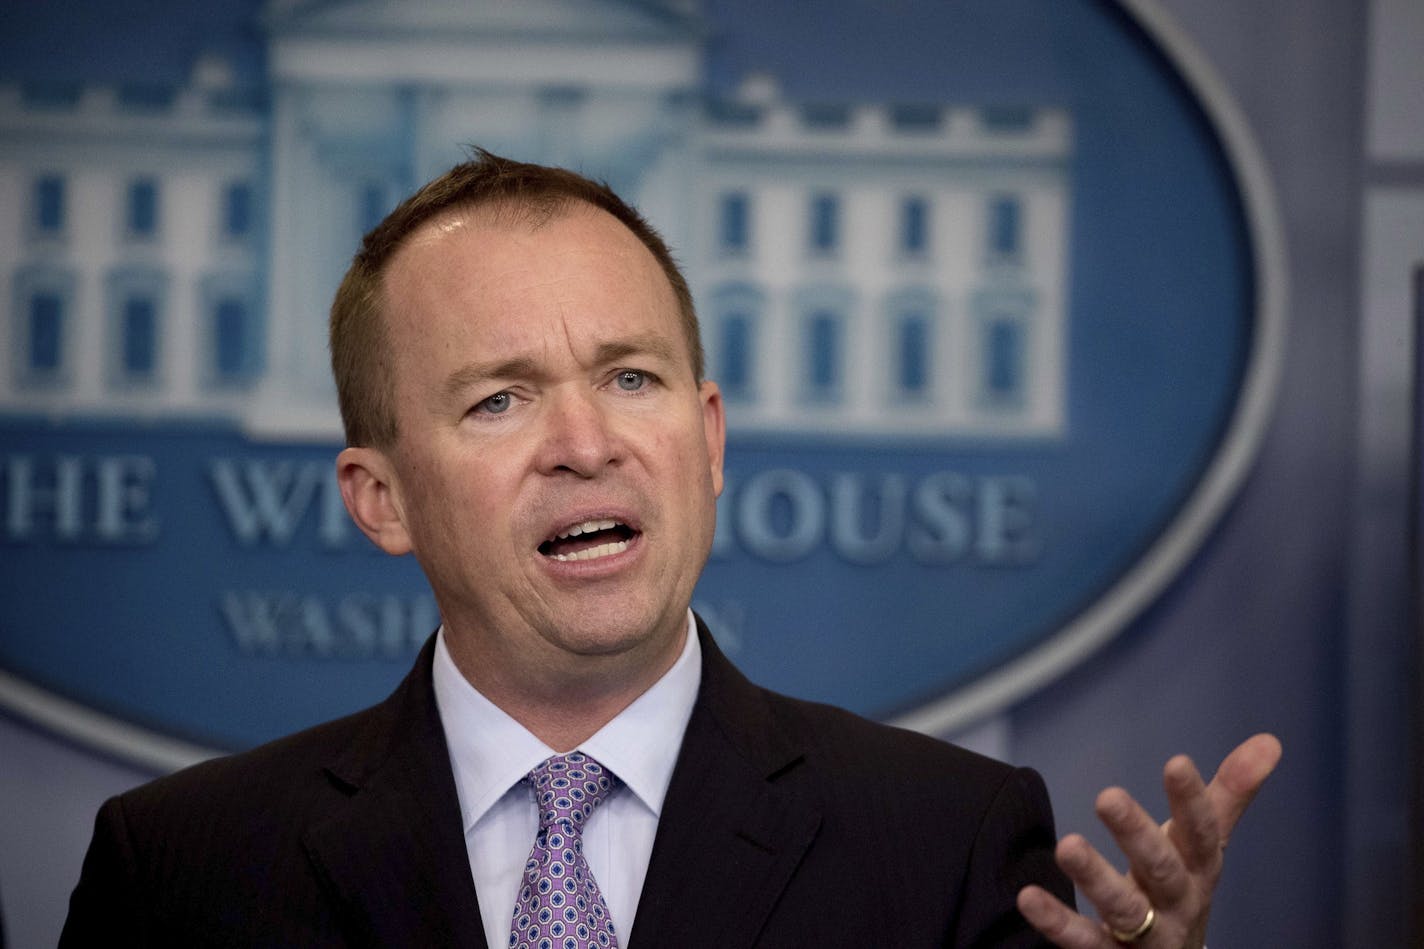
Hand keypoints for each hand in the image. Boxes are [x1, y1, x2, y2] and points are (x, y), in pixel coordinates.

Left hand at [1016, 733, 1280, 948]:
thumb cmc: (1182, 884)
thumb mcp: (1203, 843)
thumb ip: (1230, 793)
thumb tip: (1271, 740)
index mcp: (1198, 869)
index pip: (1203, 834)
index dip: (1192, 800)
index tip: (1176, 762)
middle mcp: (1176, 902)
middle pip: (1161, 869)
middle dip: (1138, 835)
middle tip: (1107, 796)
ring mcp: (1145, 934)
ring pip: (1122, 907)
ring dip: (1095, 878)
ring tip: (1066, 846)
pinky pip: (1084, 942)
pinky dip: (1056, 922)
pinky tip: (1027, 896)